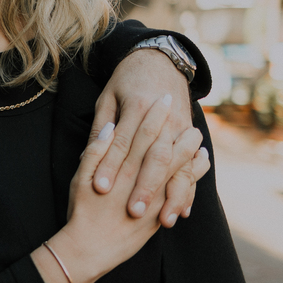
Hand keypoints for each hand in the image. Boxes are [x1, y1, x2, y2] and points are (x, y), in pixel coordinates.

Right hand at [44, 95, 188, 282]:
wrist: (88, 250)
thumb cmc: (81, 212)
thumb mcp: (80, 178)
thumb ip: (95, 151)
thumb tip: (110, 129)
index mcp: (120, 167)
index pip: (142, 133)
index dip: (154, 114)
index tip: (162, 97)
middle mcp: (140, 179)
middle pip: (166, 146)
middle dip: (177, 126)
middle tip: (186, 109)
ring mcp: (153, 197)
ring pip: (179, 166)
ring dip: (190, 148)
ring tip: (196, 135)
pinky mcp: (159, 213)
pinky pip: (183, 188)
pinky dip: (194, 173)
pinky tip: (199, 163)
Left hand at [92, 49, 197, 224]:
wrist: (159, 60)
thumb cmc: (126, 82)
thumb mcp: (107, 98)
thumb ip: (101, 127)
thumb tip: (90, 153)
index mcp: (137, 106)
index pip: (122, 142)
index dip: (111, 167)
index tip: (101, 189)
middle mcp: (164, 119)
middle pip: (154, 158)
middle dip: (145, 188)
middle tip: (133, 213)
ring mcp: (181, 127)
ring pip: (179, 167)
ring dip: (173, 196)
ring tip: (164, 221)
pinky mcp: (189, 136)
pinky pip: (192, 168)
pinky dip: (189, 190)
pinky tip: (182, 212)